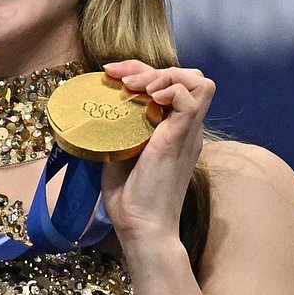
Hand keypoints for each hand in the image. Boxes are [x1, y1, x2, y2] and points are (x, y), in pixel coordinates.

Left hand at [99, 60, 214, 246]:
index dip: (141, 71)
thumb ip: (117, 131)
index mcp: (172, 130)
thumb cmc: (130, 197)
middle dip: (149, 67)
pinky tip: (148, 97)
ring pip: (198, 80)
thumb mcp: (119, 153)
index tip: (111, 74)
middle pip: (185, 76)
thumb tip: (95, 111)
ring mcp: (188, 131)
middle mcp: (185, 127)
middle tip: (120, 78)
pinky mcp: (184, 137)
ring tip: (134, 87)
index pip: (167, 84)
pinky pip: (194, 96)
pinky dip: (171, 88)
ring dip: (162, 75)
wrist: (141, 226)